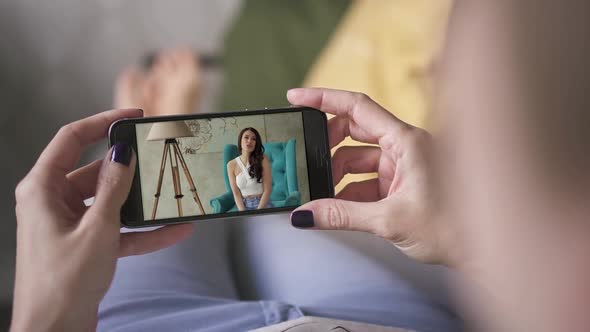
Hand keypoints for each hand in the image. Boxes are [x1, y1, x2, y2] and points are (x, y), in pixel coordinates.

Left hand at [11, 109, 193, 331]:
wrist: (55, 331)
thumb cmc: (64, 282)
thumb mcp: (97, 229)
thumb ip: (113, 188)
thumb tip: (123, 153)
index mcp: (42, 189)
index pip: (71, 139)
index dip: (102, 122)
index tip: (133, 117)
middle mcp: (53, 201)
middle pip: (95, 171)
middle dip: (129, 168)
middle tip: (158, 157)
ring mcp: (69, 223)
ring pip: (110, 201)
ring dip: (141, 203)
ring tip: (172, 194)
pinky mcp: (84, 243)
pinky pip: (117, 229)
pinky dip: (142, 231)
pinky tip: (175, 230)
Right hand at [288, 88, 457, 265]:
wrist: (485, 251)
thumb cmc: (453, 229)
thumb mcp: (389, 220)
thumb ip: (342, 215)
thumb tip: (304, 215)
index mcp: (406, 141)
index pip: (357, 107)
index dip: (323, 99)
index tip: (296, 97)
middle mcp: (406, 147)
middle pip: (355, 131)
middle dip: (328, 146)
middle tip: (306, 159)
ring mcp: (405, 165)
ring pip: (359, 159)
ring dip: (337, 175)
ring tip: (319, 194)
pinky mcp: (403, 184)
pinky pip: (368, 180)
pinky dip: (350, 191)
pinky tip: (337, 207)